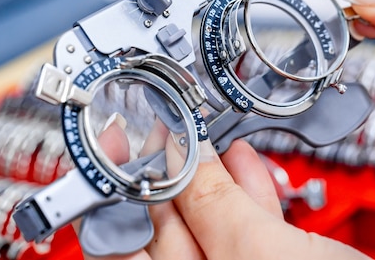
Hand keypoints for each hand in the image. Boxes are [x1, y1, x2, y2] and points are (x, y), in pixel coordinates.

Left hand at [82, 121, 367, 259]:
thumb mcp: (256, 252)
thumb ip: (214, 204)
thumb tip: (183, 155)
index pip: (121, 235)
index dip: (117, 181)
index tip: (121, 138)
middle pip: (165, 221)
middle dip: (168, 169)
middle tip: (169, 127)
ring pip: (208, 221)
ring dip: (209, 174)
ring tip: (209, 137)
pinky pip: (244, 226)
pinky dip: (245, 191)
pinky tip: (247, 164)